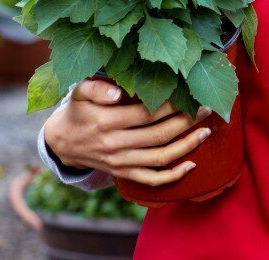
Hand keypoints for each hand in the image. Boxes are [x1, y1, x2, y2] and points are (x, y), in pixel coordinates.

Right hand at [43, 78, 211, 186]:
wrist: (62, 142)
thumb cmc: (78, 111)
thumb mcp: (79, 93)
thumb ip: (95, 88)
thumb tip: (118, 93)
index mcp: (107, 121)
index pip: (147, 113)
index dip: (172, 105)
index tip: (191, 94)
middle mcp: (116, 144)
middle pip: (159, 135)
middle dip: (187, 122)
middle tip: (206, 109)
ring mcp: (121, 162)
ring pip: (161, 157)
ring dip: (187, 146)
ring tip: (206, 132)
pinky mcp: (124, 173)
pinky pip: (152, 179)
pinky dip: (173, 176)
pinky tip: (191, 164)